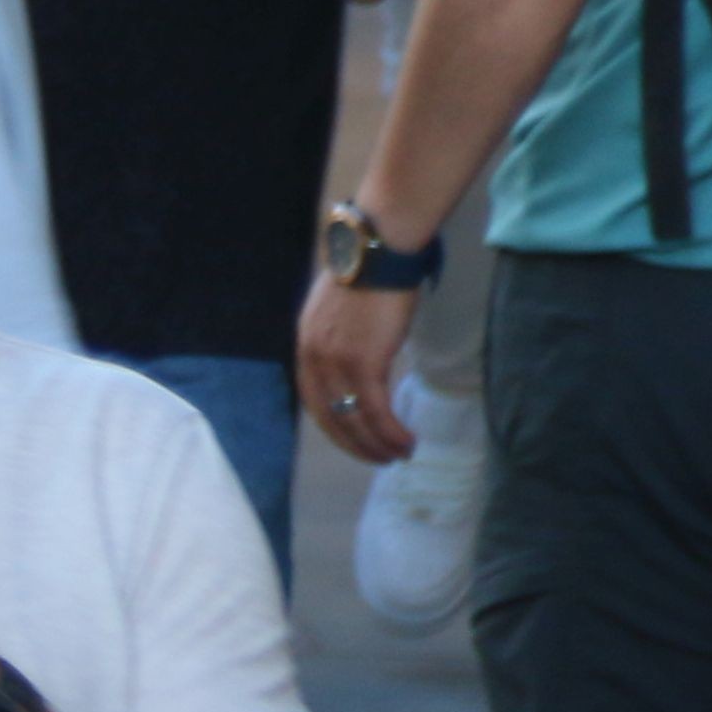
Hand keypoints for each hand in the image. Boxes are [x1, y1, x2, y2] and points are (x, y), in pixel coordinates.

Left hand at [292, 270, 418, 468]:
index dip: (333, 427)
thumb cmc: (368, 278)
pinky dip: (391, 432)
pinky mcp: (365, 361)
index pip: (312, 400)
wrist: (378, 253)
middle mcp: (314, 355)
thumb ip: (338, 341)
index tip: (353, 442)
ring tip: (399, 454)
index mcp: (305, 344)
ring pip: (355, 419)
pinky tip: (406, 441)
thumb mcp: (338, 314)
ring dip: (379, 444)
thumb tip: (353, 366)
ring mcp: (337, 360)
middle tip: (379, 458)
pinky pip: (376, 410)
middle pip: (330, 416)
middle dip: (355, 444)